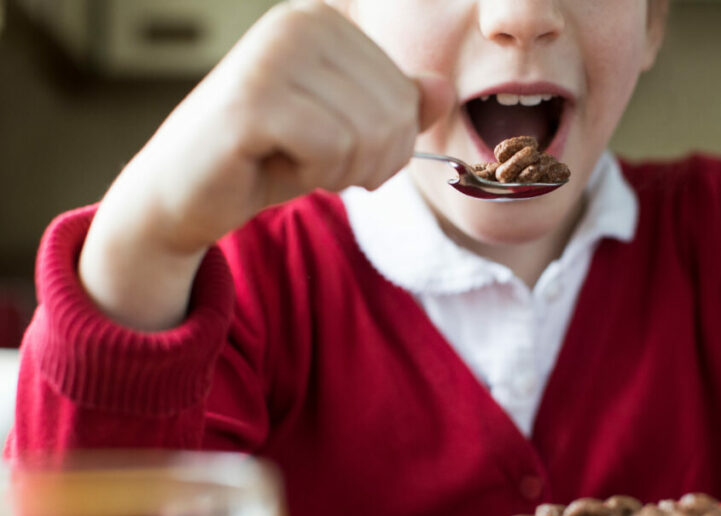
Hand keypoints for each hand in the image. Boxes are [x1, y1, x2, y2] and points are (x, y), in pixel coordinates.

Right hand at [78, 0, 453, 329]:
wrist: (181, 194)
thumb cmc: (265, 159)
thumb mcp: (344, 132)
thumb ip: (395, 107)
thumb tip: (444, 90)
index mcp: (322, 22)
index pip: (407, 93)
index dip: (388, 144)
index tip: (338, 151)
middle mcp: (297, 22)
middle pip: (394, 113)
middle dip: (367, 161)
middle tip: (316, 165)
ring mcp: (272, 55)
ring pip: (367, 132)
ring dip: (336, 170)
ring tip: (291, 161)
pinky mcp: (252, 99)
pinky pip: (330, 149)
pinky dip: (309, 175)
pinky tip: (270, 165)